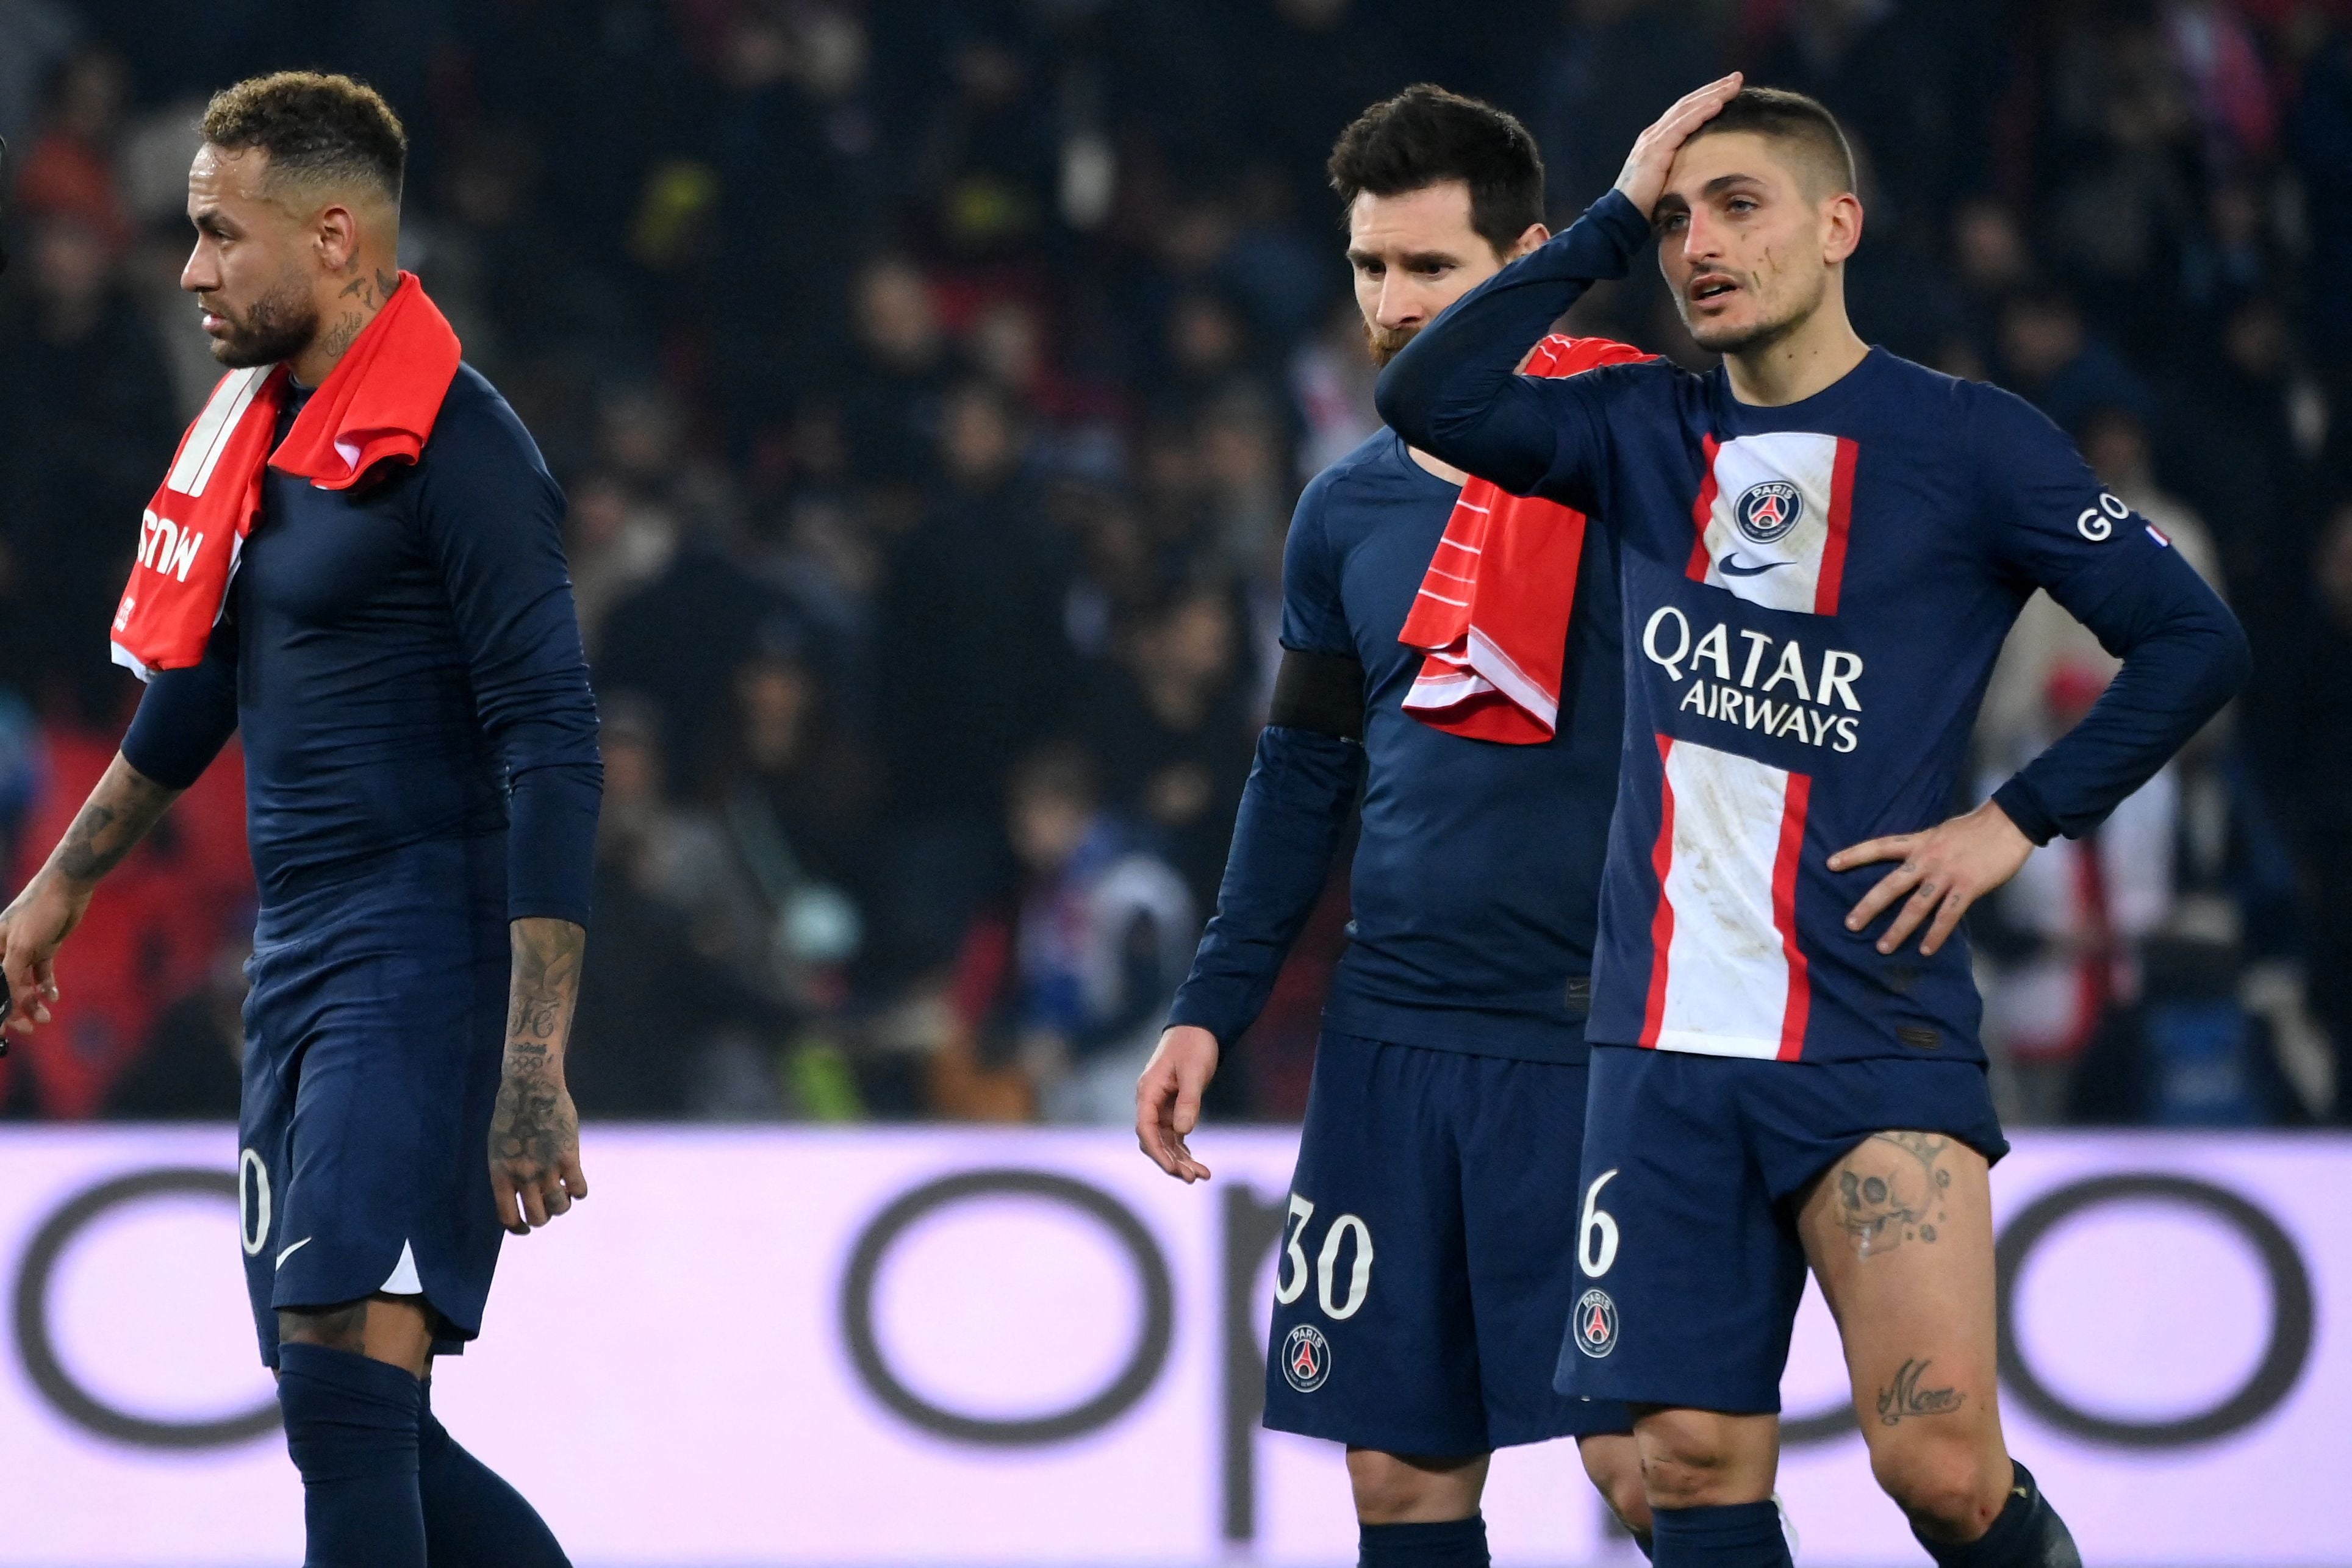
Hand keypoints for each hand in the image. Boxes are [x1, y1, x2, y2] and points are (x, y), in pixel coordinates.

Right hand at [0, 875, 87, 1044]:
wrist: (68, 886)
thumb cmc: (39, 911)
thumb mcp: (21, 946)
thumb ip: (11, 974)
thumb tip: (7, 1000)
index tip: (1, 1032)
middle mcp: (3, 950)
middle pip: (5, 987)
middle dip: (14, 1009)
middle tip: (29, 1029)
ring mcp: (25, 949)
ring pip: (24, 983)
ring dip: (33, 1002)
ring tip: (45, 1019)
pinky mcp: (45, 946)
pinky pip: (41, 973)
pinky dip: (46, 986)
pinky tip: (52, 997)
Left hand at [488, 1062, 587, 1233]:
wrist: (531, 1086)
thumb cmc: (513, 1114)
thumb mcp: (500, 1148)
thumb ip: (509, 1172)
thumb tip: (521, 1194)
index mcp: (501, 1174)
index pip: (508, 1217)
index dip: (519, 1228)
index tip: (526, 1228)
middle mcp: (523, 1175)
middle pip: (537, 1217)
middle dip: (544, 1217)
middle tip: (547, 1205)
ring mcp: (547, 1167)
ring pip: (560, 1207)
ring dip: (562, 1205)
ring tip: (562, 1191)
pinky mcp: (569, 1156)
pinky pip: (579, 1189)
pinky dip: (579, 1192)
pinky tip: (576, 1181)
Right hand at [1136, 1025, 1218, 1182]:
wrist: (1199, 1027)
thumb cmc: (1194, 1045)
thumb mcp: (1194, 1072)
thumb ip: (1189, 1101)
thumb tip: (1183, 1132)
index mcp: (1148, 1091)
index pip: (1145, 1128)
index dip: (1157, 1151)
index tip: (1173, 1169)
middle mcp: (1150, 1101)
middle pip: (1154, 1140)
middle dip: (1170, 1161)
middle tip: (1193, 1177)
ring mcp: (1161, 1106)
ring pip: (1165, 1141)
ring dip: (1180, 1160)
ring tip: (1203, 1175)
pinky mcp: (1173, 1108)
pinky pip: (1175, 1136)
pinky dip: (1185, 1151)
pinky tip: (1199, 1165)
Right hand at [1612, 72, 1743, 217]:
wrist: (1622, 216)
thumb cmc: (1645, 205)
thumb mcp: (1667, 181)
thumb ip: (1680, 168)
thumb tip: (1703, 170)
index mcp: (1657, 140)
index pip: (1685, 112)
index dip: (1707, 98)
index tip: (1729, 89)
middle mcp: (1654, 134)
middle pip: (1688, 104)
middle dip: (1713, 89)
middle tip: (1737, 77)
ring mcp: (1653, 139)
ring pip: (1686, 109)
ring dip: (1712, 95)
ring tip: (1733, 85)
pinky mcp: (1655, 149)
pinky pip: (1681, 126)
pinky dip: (1700, 113)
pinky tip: (1717, 104)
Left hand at [1829, 800, 2034, 956]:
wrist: (2010, 822)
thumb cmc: (1975, 827)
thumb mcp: (1940, 831)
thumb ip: (1923, 848)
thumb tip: (1911, 864)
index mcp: (1918, 842)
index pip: (1879, 847)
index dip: (1854, 855)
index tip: (1830, 864)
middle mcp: (1926, 859)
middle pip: (1890, 885)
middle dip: (1869, 906)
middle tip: (1850, 925)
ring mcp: (1946, 874)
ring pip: (1916, 906)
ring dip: (1898, 929)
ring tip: (1882, 948)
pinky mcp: (1968, 887)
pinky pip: (1948, 915)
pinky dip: (1936, 934)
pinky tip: (1926, 949)